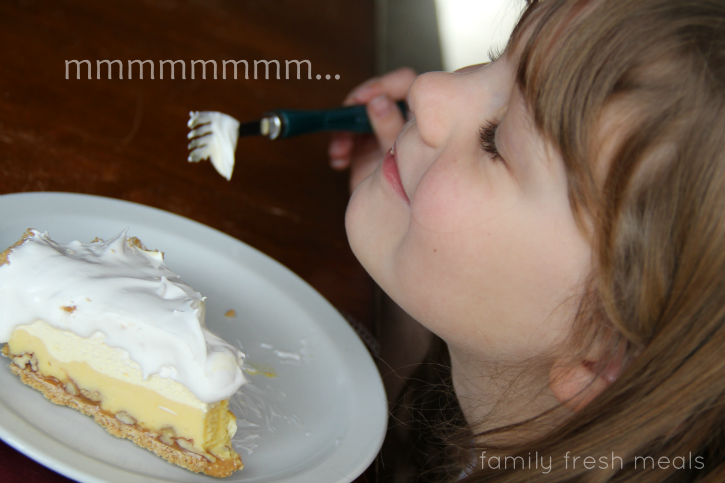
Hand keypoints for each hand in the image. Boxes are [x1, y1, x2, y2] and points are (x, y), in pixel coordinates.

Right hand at [328, 67, 416, 191]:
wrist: (398, 220)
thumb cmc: (411, 191)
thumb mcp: (402, 157)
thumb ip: (392, 128)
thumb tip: (378, 102)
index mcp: (421, 118)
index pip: (405, 84)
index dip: (383, 85)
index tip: (364, 99)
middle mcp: (401, 122)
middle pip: (377, 96)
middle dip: (357, 105)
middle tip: (346, 115)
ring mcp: (381, 134)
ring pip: (356, 116)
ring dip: (343, 129)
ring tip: (341, 150)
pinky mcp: (364, 149)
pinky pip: (345, 137)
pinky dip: (338, 146)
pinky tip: (339, 160)